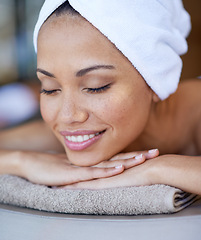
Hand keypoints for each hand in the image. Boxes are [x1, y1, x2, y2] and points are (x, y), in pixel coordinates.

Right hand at [16, 149, 157, 186]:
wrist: (32, 164)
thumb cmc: (53, 167)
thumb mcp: (75, 168)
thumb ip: (88, 168)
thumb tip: (101, 169)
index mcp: (92, 161)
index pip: (116, 156)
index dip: (132, 154)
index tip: (148, 152)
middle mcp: (91, 162)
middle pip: (118, 158)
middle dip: (137, 155)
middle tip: (155, 152)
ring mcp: (83, 167)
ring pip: (109, 163)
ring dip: (127, 161)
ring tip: (144, 158)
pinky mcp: (73, 173)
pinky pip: (93, 172)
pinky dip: (107, 171)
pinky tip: (119, 169)